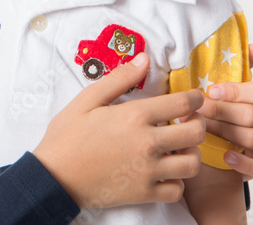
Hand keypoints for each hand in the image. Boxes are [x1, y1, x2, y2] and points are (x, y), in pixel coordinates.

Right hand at [33, 52, 206, 208]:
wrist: (53, 177)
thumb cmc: (67, 136)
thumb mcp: (87, 100)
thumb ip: (119, 79)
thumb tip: (144, 59)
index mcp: (134, 116)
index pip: (183, 103)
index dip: (196, 98)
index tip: (194, 99)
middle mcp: (147, 143)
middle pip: (196, 133)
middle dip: (199, 123)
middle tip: (189, 122)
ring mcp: (147, 171)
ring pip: (192, 164)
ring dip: (191, 154)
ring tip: (180, 148)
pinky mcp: (143, 193)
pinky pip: (177, 191)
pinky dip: (177, 182)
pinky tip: (166, 172)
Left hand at [197, 43, 252, 178]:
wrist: (212, 153)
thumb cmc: (217, 116)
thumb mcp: (222, 91)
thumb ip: (236, 69)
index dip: (236, 91)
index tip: (212, 91)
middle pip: (252, 114)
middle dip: (222, 112)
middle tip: (198, 111)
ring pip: (252, 137)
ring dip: (225, 133)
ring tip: (203, 131)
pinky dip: (243, 162)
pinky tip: (226, 156)